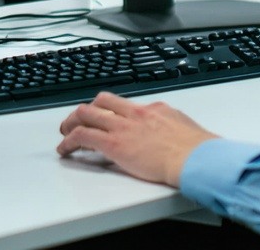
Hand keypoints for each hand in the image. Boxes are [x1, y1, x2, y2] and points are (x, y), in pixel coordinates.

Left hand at [57, 92, 216, 185]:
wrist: (194, 158)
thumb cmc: (195, 149)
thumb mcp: (183, 128)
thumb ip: (170, 125)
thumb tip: (171, 130)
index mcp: (152, 109)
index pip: (123, 104)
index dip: (109, 111)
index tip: (105, 118)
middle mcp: (134, 113)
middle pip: (101, 102)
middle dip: (86, 111)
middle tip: (78, 121)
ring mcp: (122, 127)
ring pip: (86, 114)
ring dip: (72, 123)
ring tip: (66, 133)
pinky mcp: (113, 143)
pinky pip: (82, 137)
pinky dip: (68, 142)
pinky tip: (64, 150)